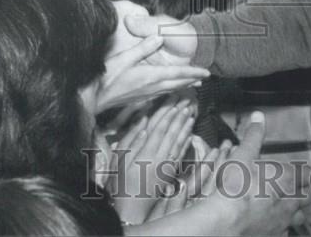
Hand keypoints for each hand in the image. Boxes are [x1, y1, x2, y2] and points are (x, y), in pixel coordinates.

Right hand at [98, 4, 208, 111]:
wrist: (91, 99)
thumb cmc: (105, 78)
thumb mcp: (124, 58)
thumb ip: (142, 48)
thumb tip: (159, 38)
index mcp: (150, 76)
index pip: (178, 75)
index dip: (193, 73)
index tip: (207, 72)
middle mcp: (151, 87)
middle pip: (177, 84)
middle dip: (191, 80)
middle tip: (204, 78)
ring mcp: (145, 95)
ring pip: (170, 90)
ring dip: (182, 86)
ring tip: (192, 84)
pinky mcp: (138, 98)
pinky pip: (160, 94)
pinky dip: (170, 90)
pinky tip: (168, 90)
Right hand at [113, 97, 196, 225]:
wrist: (130, 208)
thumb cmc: (120, 183)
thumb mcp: (118, 160)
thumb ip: (131, 140)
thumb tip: (143, 122)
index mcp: (145, 152)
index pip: (159, 128)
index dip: (168, 114)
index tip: (174, 102)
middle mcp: (159, 157)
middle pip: (172, 132)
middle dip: (180, 116)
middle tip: (187, 102)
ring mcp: (167, 166)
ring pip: (179, 142)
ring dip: (186, 127)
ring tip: (191, 114)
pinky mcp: (170, 173)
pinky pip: (181, 155)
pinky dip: (186, 143)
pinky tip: (190, 135)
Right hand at [204, 112, 310, 234]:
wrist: (225, 222)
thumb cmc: (235, 187)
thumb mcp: (242, 155)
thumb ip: (253, 136)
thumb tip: (258, 117)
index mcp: (286, 179)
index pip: (310, 175)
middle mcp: (289, 201)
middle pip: (309, 198)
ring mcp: (283, 221)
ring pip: (302, 216)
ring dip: (304, 210)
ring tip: (303, 207)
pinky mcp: (274, 235)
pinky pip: (287, 231)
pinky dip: (287, 227)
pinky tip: (283, 226)